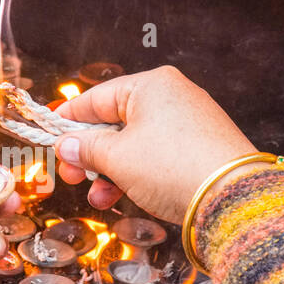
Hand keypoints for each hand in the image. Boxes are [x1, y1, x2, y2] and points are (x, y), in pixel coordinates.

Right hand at [53, 66, 257, 222]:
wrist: (232, 198)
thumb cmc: (173, 168)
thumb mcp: (117, 158)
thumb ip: (86, 148)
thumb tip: (66, 145)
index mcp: (151, 85)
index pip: (97, 98)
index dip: (70, 120)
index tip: (52, 136)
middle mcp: (173, 96)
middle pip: (116, 122)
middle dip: (90, 153)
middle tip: (72, 175)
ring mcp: (190, 122)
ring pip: (136, 143)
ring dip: (111, 170)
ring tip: (100, 197)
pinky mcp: (201, 147)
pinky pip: (158, 155)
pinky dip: (137, 173)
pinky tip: (124, 196)